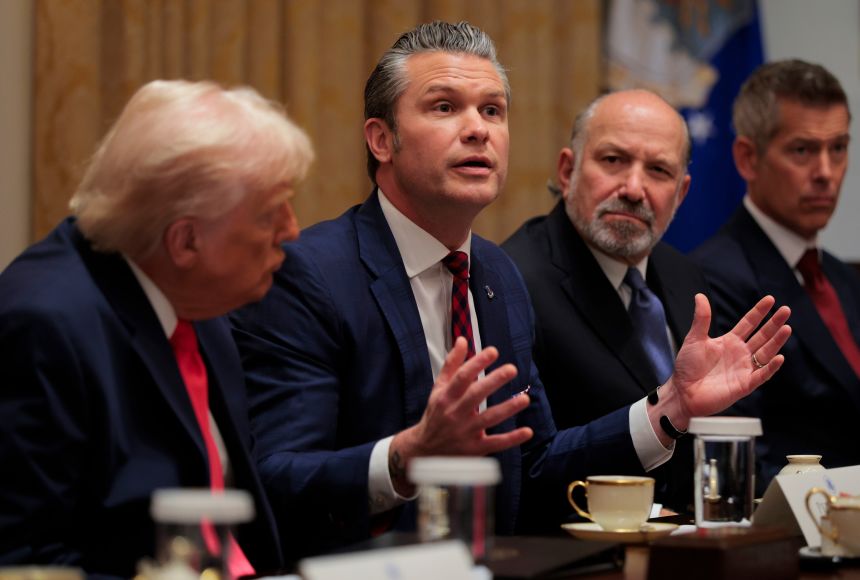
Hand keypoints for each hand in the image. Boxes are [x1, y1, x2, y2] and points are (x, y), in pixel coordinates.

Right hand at [388, 337, 533, 495]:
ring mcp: (465, 432)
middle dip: (494, 381)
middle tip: (511, 369)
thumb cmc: (436, 413)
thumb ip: (452, 364)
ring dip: (507, 408)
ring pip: (489, 418)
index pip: (462, 377)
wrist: (424, 449)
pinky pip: (496, 443)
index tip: (492, 351)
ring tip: (524, 398)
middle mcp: (455, 413)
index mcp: (446, 397)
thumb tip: (463, 340)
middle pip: (476, 395)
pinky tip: (527, 431)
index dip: (477, 363)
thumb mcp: (438, 388)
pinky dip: (512, 439)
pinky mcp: (475, 448)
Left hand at [652, 294, 790, 439]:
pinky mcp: (744, 385)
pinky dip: (771, 367)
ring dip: (776, 341)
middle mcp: (740, 354)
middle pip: (762, 336)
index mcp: (729, 341)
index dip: (759, 312)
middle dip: (774, 323)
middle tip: (786, 309)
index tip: (770, 300)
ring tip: (787, 328)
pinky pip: (761, 375)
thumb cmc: (687, 367)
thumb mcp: (694, 339)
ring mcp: (744, 369)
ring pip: (766, 353)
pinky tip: (779, 357)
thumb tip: (700, 296)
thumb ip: (701, 319)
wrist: (682, 392)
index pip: (749, 323)